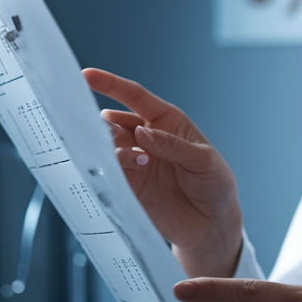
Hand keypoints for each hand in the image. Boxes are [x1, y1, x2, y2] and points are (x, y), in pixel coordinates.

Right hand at [83, 68, 242, 277]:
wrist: (211, 225)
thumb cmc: (215, 185)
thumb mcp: (203, 161)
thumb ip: (172, 146)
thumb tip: (141, 132)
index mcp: (167, 122)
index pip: (135, 97)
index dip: (111, 85)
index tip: (86, 76)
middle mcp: (145, 139)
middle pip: (114, 123)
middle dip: (106, 126)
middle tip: (110, 135)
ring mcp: (134, 163)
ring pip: (108, 148)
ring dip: (112, 151)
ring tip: (139, 161)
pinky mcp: (127, 187)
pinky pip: (108, 174)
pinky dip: (106, 172)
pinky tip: (117, 175)